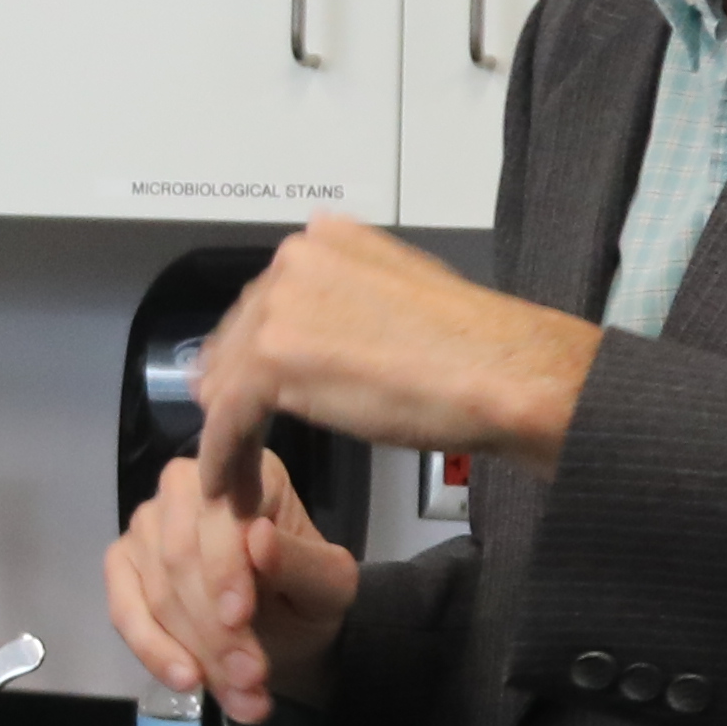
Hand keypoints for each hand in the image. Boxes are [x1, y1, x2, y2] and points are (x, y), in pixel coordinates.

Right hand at [106, 448, 362, 725]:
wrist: (288, 635)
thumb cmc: (308, 595)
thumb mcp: (328, 585)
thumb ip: (300, 561)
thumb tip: (257, 536)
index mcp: (242, 471)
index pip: (220, 513)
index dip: (224, 566)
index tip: (240, 617)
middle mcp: (185, 486)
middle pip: (181, 558)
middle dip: (214, 628)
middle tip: (252, 677)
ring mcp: (146, 524)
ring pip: (156, 592)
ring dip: (196, 651)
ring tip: (242, 695)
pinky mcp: (122, 565)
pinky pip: (124, 611)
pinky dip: (154, 651)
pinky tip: (186, 680)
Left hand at [188, 220, 595, 487]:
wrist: (502, 373)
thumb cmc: (471, 349)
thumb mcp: (401, 292)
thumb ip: (349, 297)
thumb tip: (318, 328)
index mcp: (325, 239)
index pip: (263, 304)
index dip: (253, 358)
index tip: (251, 395)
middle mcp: (294, 260)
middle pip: (236, 339)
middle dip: (235, 394)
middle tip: (239, 441)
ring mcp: (280, 305)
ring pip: (225, 380)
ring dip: (229, 433)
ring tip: (238, 476)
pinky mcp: (273, 357)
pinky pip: (229, 417)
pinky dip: (226, 458)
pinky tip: (233, 486)